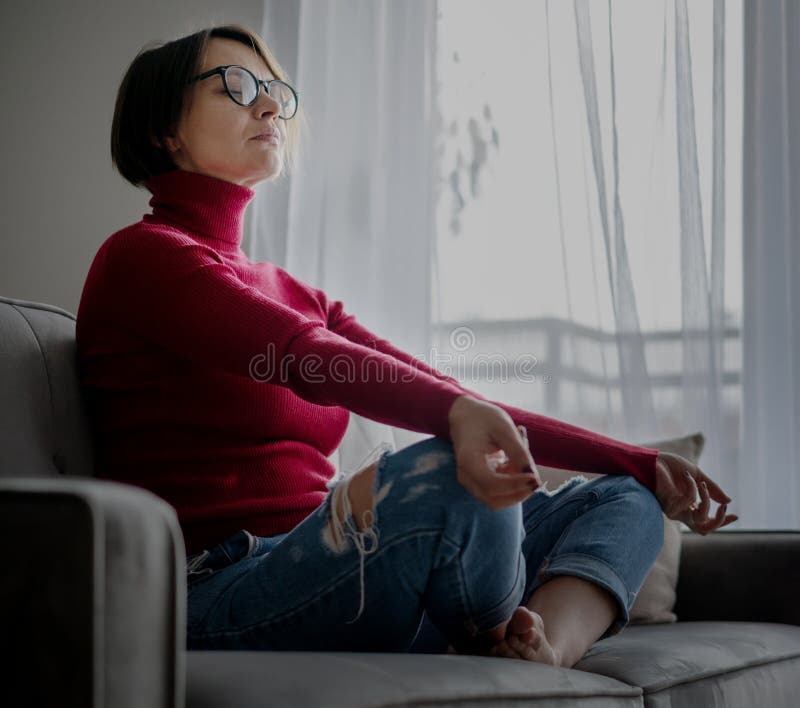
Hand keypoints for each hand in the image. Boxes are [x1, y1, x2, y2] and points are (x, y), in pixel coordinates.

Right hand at [447, 395, 542, 510]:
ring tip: (524, 461)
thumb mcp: (505, 428)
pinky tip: (517, 460)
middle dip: (519, 492)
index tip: (535, 477)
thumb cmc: (484, 418)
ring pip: (497, 500)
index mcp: (469, 460)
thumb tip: (533, 477)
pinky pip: (499, 491)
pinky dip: (513, 481)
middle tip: (536, 475)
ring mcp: (471, 481)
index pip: (492, 485)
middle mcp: (466, 476)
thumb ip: (519, 452)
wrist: (465, 415)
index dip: (516, 485)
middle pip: (494, 499)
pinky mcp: (479, 481)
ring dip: (518, 488)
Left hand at [652, 451, 737, 533]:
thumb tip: (729, 501)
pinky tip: (686, 475)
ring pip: (700, 517)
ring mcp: (674, 510)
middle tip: (725, 507)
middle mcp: (680, 512)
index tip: (736, 515)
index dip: (721, 521)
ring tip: (700, 482)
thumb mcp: (697, 476)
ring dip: (706, 498)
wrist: (653, 459)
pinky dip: (693, 487)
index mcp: (687, 507)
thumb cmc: (670, 467)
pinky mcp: (669, 505)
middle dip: (718, 521)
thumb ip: (712, 489)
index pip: (705, 523)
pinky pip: (690, 501)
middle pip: (704, 530)